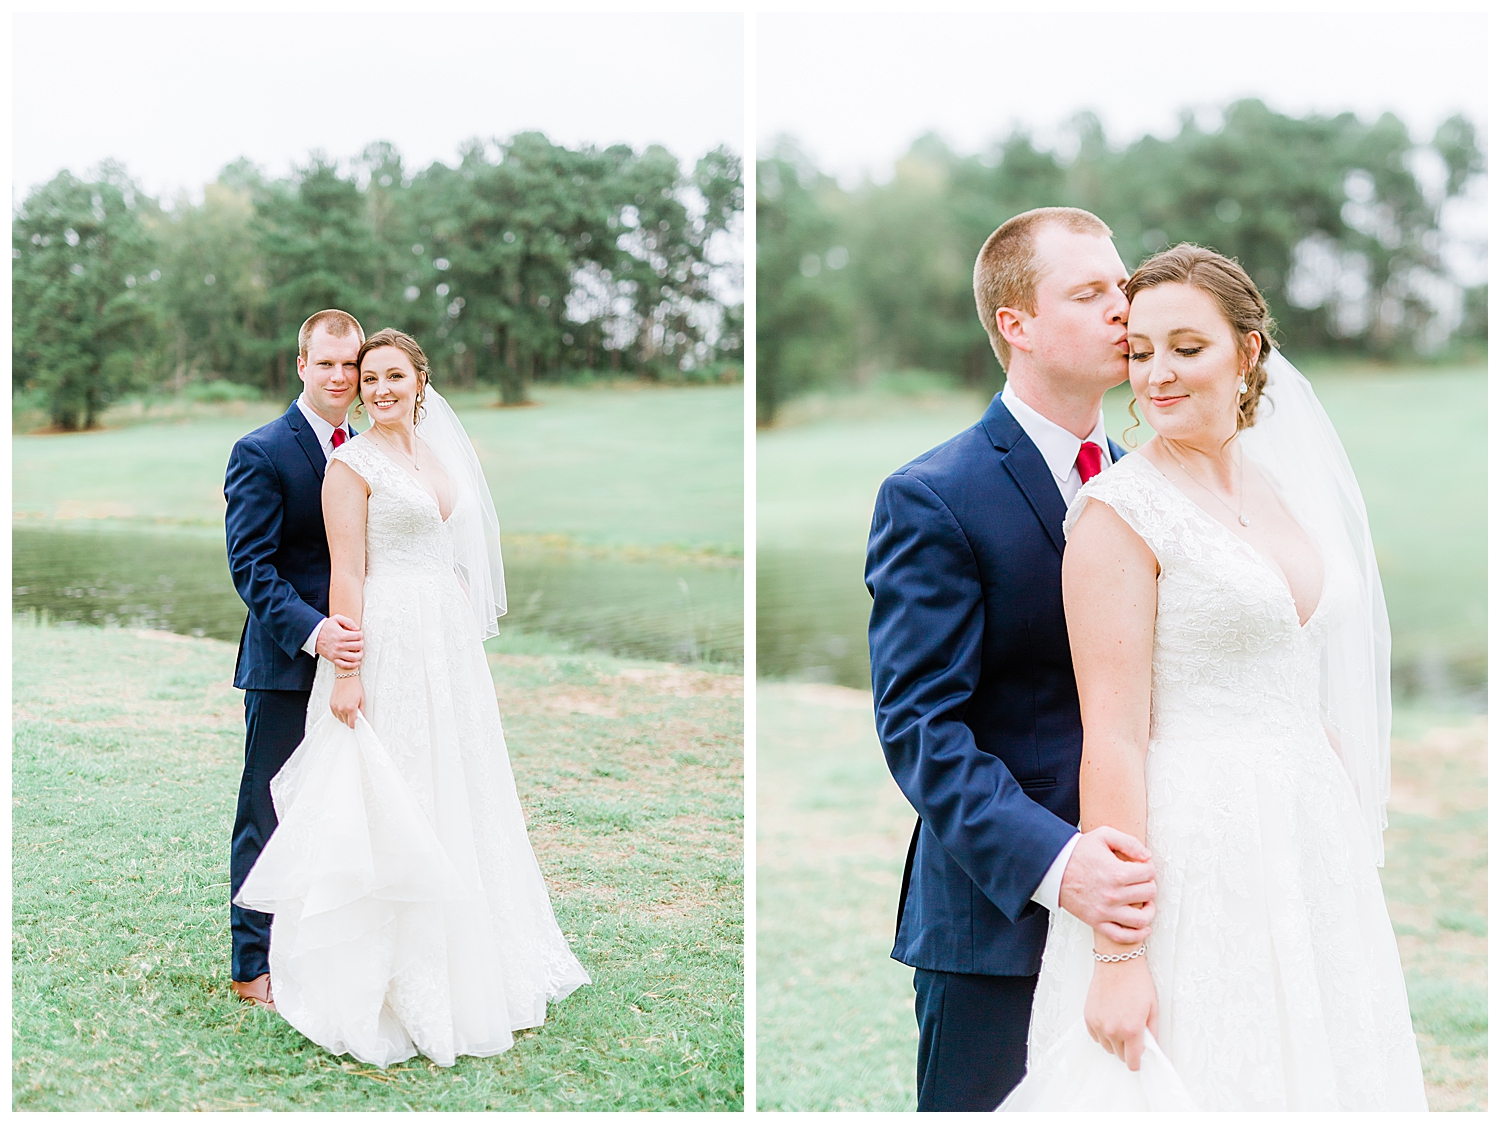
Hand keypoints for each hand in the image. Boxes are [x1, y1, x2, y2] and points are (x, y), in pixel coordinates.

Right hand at [316, 613, 362, 670]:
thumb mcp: (336, 619)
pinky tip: (357, 662)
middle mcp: (339, 645)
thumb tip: (357, 628)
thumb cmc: (325, 627)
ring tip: (359, 651)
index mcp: (341, 635)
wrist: (312, 635)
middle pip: (358, 646)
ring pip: (354, 657)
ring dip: (360, 654)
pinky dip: (353, 665)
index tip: (358, 634)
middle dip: (361, 643)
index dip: (360, 634)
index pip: (358, 636)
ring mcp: (336, 653)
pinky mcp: (333, 659)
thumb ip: (348, 621)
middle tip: (359, 642)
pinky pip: (345, 665)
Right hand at [330, 675, 362, 728]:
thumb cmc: (354, 686)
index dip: (353, 725)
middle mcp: (342, 709)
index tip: (354, 724)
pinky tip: (342, 708)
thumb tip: (361, 717)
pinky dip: (338, 713)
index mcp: (351, 708)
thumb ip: (361, 710)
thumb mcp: (362, 699)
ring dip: (344, 717)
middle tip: (353, 714)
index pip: (351, 723)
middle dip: (349, 720)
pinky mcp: (331, 704)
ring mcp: (336, 707)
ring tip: (348, 709)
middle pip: (345, 722)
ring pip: (339, 718)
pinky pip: (335, 714)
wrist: (346, 678)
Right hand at [1058, 826, 1156, 943]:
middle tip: (1141, 881)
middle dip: (1148, 885)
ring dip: (1149, 911)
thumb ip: (1129, 842)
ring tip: (1146, 903)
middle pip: (1148, 893)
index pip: (1149, 873)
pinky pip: (1122, 936)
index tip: (1141, 867)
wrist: (1052, 869)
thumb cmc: (1077, 852)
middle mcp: (1113, 894)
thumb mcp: (1103, 836)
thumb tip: (1147, 857)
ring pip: (1141, 919)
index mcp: (1117, 872)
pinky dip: (1137, 935)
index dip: (1148, 868)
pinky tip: (1143, 927)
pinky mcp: (1097, 922)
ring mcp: (1105, 911)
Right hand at [1085, 955, 1157, 1070]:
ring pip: (1106, 1046)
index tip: (1138, 1058)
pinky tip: (1110, 1019)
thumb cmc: (1136, 981)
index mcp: (1131, 1030)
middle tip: (1132, 1034)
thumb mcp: (1152, 1008)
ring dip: (1114, 1041)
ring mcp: (1098, 1024)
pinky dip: (1102, 1032)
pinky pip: (1095, 1036)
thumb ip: (1152, 1032)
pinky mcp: (1088, 1017)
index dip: (1137, 1062)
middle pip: (1119, 1055)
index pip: (1132, 1061)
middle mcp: (1112, 1030)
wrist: (1117, 962)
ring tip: (1120, 1024)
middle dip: (1127, 1049)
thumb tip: (1151, 1046)